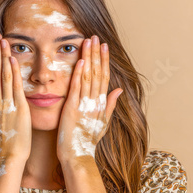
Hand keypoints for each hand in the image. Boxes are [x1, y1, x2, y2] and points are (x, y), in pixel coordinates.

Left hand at [56, 35, 122, 162]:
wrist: (78, 156)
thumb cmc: (87, 141)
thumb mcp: (103, 122)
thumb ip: (110, 105)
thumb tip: (119, 90)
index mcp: (101, 104)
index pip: (104, 77)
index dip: (104, 60)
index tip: (104, 46)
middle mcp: (95, 102)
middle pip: (98, 73)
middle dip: (97, 54)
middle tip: (96, 37)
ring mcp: (84, 105)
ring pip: (88, 77)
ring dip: (89, 58)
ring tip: (89, 42)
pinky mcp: (72, 109)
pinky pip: (77, 89)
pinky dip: (79, 75)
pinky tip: (80, 61)